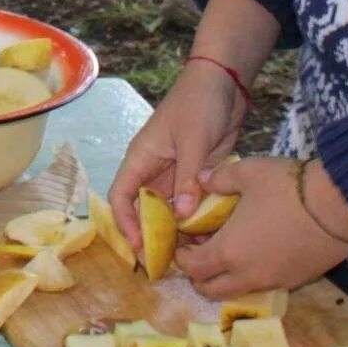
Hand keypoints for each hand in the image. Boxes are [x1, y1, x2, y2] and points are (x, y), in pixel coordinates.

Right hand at [108, 57, 246, 259]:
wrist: (225, 83)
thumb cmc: (200, 103)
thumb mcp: (194, 139)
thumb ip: (189, 177)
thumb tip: (182, 215)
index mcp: (142, 157)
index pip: (122, 196)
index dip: (125, 223)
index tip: (139, 247)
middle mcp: (155, 170)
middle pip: (145, 209)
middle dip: (151, 235)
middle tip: (164, 263)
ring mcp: (178, 174)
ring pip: (170, 211)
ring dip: (176, 232)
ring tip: (188, 257)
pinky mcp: (198, 176)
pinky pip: (192, 204)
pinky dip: (197, 221)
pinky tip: (208, 238)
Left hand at [173, 157, 347, 297]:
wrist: (341, 205)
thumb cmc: (288, 187)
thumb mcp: (248, 173)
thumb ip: (219, 178)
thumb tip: (202, 180)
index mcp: (229, 252)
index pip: (193, 268)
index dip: (182, 255)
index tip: (184, 239)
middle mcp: (249, 275)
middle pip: (211, 290)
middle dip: (200, 274)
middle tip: (202, 248)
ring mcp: (275, 281)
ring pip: (239, 290)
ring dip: (227, 276)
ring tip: (232, 246)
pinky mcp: (298, 280)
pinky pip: (266, 284)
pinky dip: (253, 273)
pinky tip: (260, 247)